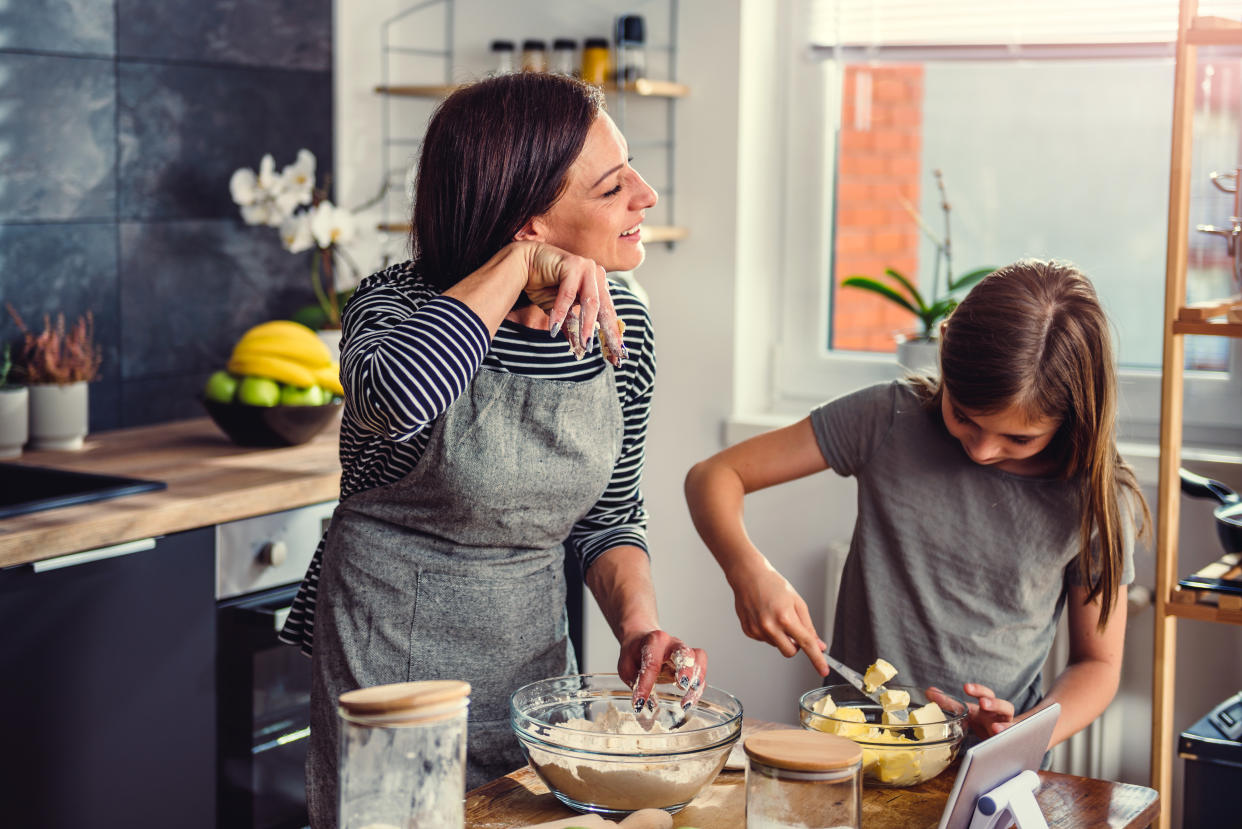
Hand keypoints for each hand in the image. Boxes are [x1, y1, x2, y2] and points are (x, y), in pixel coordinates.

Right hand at [522, 242, 626, 364]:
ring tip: (584, 345)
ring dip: (586, 325)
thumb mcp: (561, 312)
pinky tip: (555, 329)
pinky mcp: (573, 264)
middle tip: (612, 354)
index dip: (612, 335)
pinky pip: (567, 294)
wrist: (523, 264)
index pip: (608, 314)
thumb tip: (580, 350)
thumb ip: (573, 326)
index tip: (618, 357)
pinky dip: (561, 313)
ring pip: (590, 302)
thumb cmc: (543, 286)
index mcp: (599, 286)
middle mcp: (597, 276)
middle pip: (605, 309)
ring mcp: (587, 267)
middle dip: (609, 333)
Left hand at [618, 629, 708, 713]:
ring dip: (696, 681)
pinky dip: (698, 688)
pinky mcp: (691, 662)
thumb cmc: (634, 654)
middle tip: (682, 683)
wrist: (642, 638)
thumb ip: (635, 683)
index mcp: (654, 640)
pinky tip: (689, 701)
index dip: (645, 685)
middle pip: (684, 651)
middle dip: (686, 668)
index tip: (639, 702)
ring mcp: (684, 651)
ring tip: (686, 702)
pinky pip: (700, 672)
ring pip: (699, 660)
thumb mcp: (627, 666)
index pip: (652, 663)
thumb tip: (649, 704)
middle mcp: (672, 643)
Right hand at [731, 565, 827, 676]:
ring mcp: (757, 630)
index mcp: (785, 618)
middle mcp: (769, 626)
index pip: (806, 644)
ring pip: (777, 645)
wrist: (748, 576)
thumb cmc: (773, 585)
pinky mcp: (748, 631)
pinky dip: (769, 632)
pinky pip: (765, 640)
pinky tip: (765, 616)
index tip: (823, 670)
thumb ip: (808, 627)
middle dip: (796, 646)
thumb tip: (818, 645)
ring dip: (780, 636)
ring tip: (775, 615)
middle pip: (790, 652)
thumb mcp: (797, 603)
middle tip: (794, 629)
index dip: (817, 659)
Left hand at [928, 682, 1015, 739]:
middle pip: (1005, 706)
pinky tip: (1001, 743)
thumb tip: (929, 691)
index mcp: (988, 707)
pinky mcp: (1009, 744)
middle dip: (995, 704)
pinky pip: (1013, 742)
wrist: (998, 737)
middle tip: (983, 703)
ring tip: (995, 727)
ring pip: (1012, 724)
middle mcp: (1000, 717)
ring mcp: (1007, 730)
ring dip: (1004, 725)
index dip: (978, 690)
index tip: (966, 688)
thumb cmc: (982, 721)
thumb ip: (948, 703)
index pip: (987, 695)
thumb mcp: (967, 712)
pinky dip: (1008, 742)